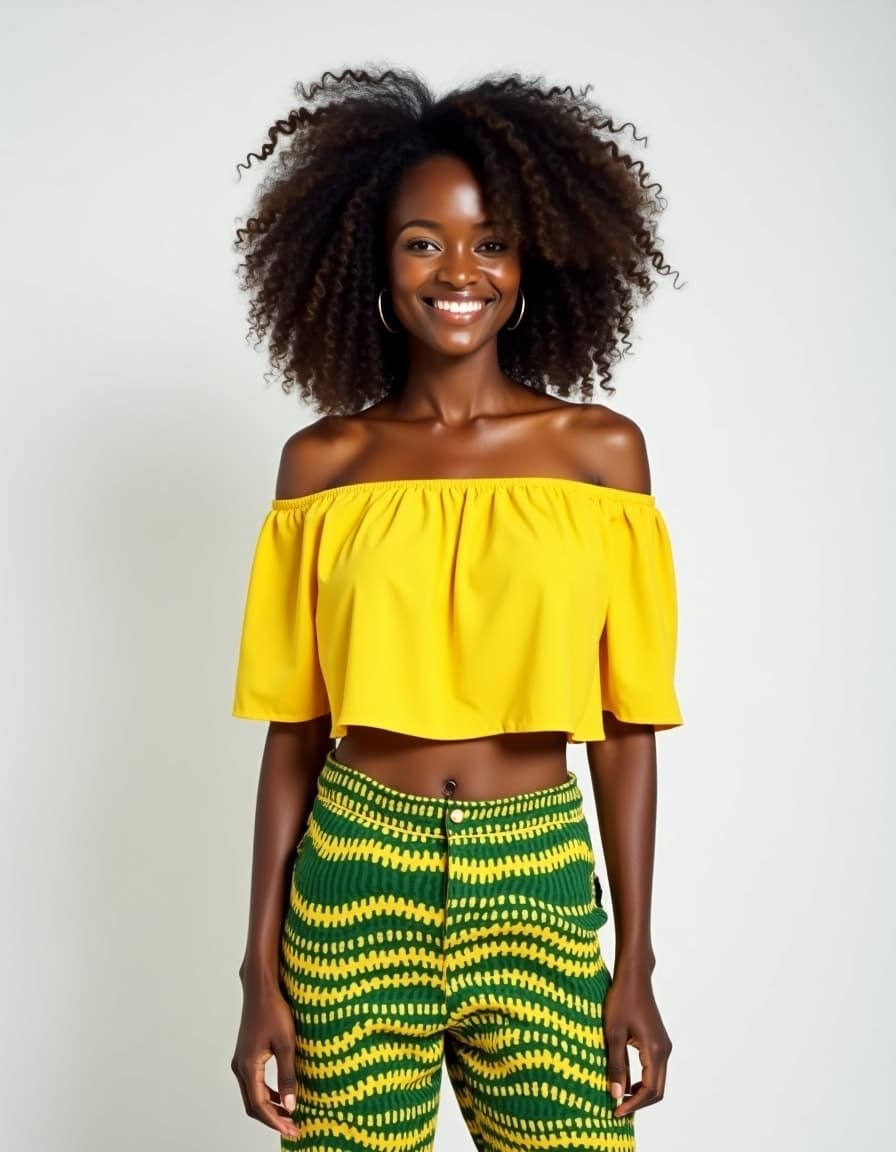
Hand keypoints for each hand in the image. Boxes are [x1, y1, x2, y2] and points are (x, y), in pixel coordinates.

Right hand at [231, 981, 300, 1140]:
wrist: (260, 988)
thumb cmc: (274, 1011)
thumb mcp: (286, 1044)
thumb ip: (287, 1076)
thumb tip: (290, 1105)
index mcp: (248, 1066)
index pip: (259, 1105)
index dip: (276, 1121)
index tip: (292, 1130)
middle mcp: (240, 1067)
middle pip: (253, 1105)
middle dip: (272, 1119)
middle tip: (293, 1128)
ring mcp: (241, 1061)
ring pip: (253, 1095)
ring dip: (270, 1108)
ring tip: (290, 1117)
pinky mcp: (246, 1055)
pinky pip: (255, 1083)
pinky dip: (267, 1094)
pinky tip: (282, 1096)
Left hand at [602, 966, 671, 1118]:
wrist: (634, 976)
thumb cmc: (621, 1000)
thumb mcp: (613, 1033)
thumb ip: (616, 1065)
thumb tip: (616, 1094)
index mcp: (655, 1051)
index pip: (649, 1091)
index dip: (632, 1105)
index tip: (615, 1111)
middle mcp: (664, 1051)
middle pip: (657, 1090)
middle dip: (638, 1103)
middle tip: (617, 1109)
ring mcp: (663, 1046)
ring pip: (656, 1080)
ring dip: (640, 1092)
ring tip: (619, 1098)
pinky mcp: (658, 1041)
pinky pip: (654, 1069)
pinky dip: (642, 1080)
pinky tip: (625, 1080)